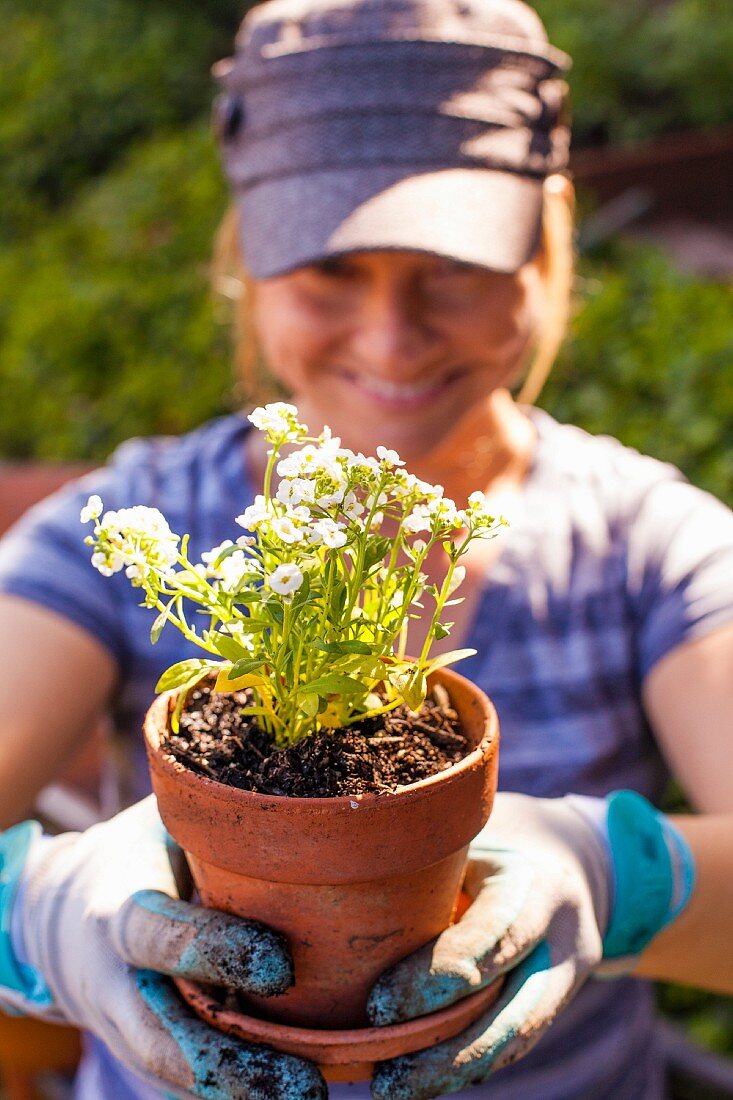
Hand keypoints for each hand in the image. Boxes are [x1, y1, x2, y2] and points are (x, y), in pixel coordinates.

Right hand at [1, 796, 326, 1099]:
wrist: (68, 912)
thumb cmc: (142, 851)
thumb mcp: (163, 820)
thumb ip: (216, 814)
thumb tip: (302, 782)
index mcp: (118, 912)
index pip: (158, 936)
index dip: (213, 951)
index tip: (280, 964)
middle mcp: (115, 983)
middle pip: (161, 1038)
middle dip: (229, 1066)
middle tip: (304, 1084)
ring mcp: (127, 1028)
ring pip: (175, 1073)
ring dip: (240, 1094)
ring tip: (308, 1097)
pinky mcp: (148, 1052)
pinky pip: (187, 1079)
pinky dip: (236, 1092)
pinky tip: (290, 1091)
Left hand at [366, 792, 612, 1099]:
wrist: (571, 853)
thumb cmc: (493, 836)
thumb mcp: (469, 835)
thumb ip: (426, 864)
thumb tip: (338, 887)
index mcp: (535, 883)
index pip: (492, 938)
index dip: (437, 978)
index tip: (379, 1007)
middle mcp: (562, 934)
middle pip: (514, 1011)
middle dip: (450, 1053)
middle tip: (386, 1080)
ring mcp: (568, 973)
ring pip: (517, 1038)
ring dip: (456, 1071)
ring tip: (395, 1088)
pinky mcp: (559, 999)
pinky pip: (515, 1040)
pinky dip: (470, 1063)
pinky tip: (423, 1078)